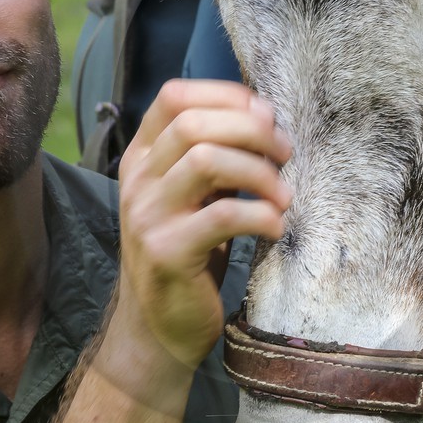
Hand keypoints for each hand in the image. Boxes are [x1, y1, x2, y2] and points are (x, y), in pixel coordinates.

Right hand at [113, 79, 291, 369]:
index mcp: (142, 158)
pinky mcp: (167, 253)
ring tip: (282, 196)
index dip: (226, 95)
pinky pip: (222, 216)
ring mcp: (147, 216)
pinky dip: (260, 215)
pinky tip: (275, 227)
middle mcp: (138, 181)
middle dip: (251, 131)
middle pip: (192, 124)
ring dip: (258, 173)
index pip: (174, 97)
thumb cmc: (188, 254)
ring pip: (205, 161)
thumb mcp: (192, 196)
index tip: (266, 116)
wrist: (158, 328)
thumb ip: (214, 156)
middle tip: (285, 154)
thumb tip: (264, 117)